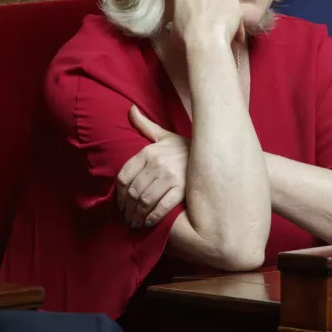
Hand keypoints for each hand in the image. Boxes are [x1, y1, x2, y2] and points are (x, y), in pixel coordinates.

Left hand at [116, 106, 188, 227]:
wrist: (211, 153)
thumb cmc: (183, 148)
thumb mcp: (163, 135)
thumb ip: (144, 124)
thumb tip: (131, 108)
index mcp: (149, 151)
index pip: (124, 176)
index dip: (119, 195)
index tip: (120, 205)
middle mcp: (157, 163)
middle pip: (133, 191)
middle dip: (128, 209)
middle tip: (127, 218)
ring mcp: (170, 177)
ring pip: (145, 201)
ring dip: (137, 215)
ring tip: (136, 223)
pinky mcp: (182, 189)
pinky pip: (162, 207)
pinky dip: (153, 217)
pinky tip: (149, 222)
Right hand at [171, 0, 245, 47]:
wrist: (205, 40)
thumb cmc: (185, 36)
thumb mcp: (174, 29)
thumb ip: (179, 21)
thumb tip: (178, 26)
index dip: (194, 10)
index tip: (196, 20)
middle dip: (209, 9)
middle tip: (210, 25)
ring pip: (223, 4)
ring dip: (223, 14)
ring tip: (223, 32)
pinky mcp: (233, 1)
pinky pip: (236, 13)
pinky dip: (236, 23)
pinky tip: (234, 37)